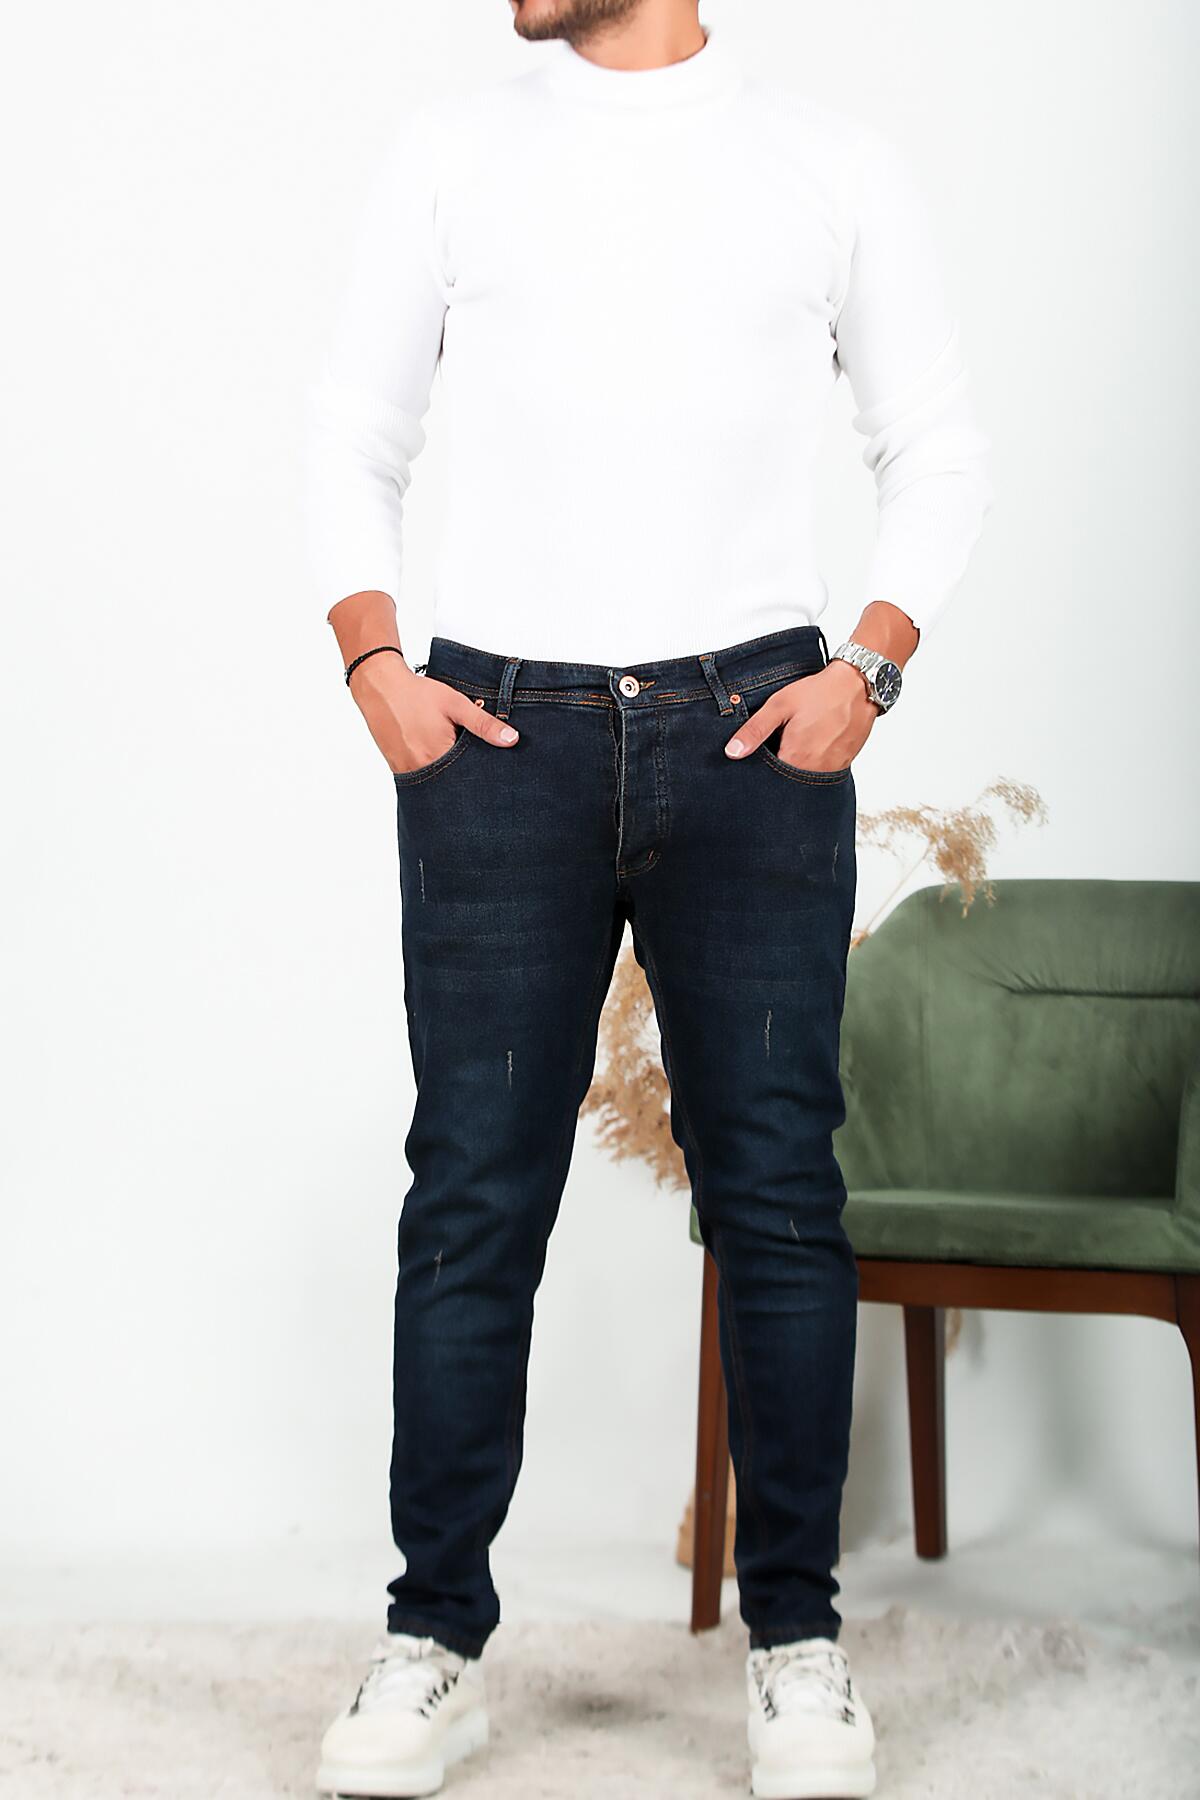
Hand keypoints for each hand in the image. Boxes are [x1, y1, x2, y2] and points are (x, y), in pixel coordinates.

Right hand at [349, 654, 519, 773]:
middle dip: (465, 776)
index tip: (489, 767)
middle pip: (452, 783)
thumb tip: (511, 739)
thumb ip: (483, 724)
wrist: (380, 686)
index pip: (469, 777)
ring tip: (452, 755)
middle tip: (470, 758)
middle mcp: (421, 769)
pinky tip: (436, 754)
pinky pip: (421, 777)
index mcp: (438, 756)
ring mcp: (407, 771)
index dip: (481, 772)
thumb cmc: (416, 694)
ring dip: (448, 773)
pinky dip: (432, 769)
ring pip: (437, 781)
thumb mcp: (456, 704)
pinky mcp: (398, 768)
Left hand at [724, 660, 878, 769]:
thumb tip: (733, 752)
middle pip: (789, 782)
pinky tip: (814, 744)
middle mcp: (816, 769)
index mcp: (796, 758)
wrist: (858, 685)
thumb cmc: (820, 693)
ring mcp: (832, 769)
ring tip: (799, 742)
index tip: (761, 757)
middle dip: (780, 770)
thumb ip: (755, 730)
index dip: (762, 770)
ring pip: (806, 778)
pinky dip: (815, 763)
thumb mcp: (780, 706)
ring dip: (798, 766)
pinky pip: (823, 772)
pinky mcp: (844, 764)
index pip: (770, 779)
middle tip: (783, 744)